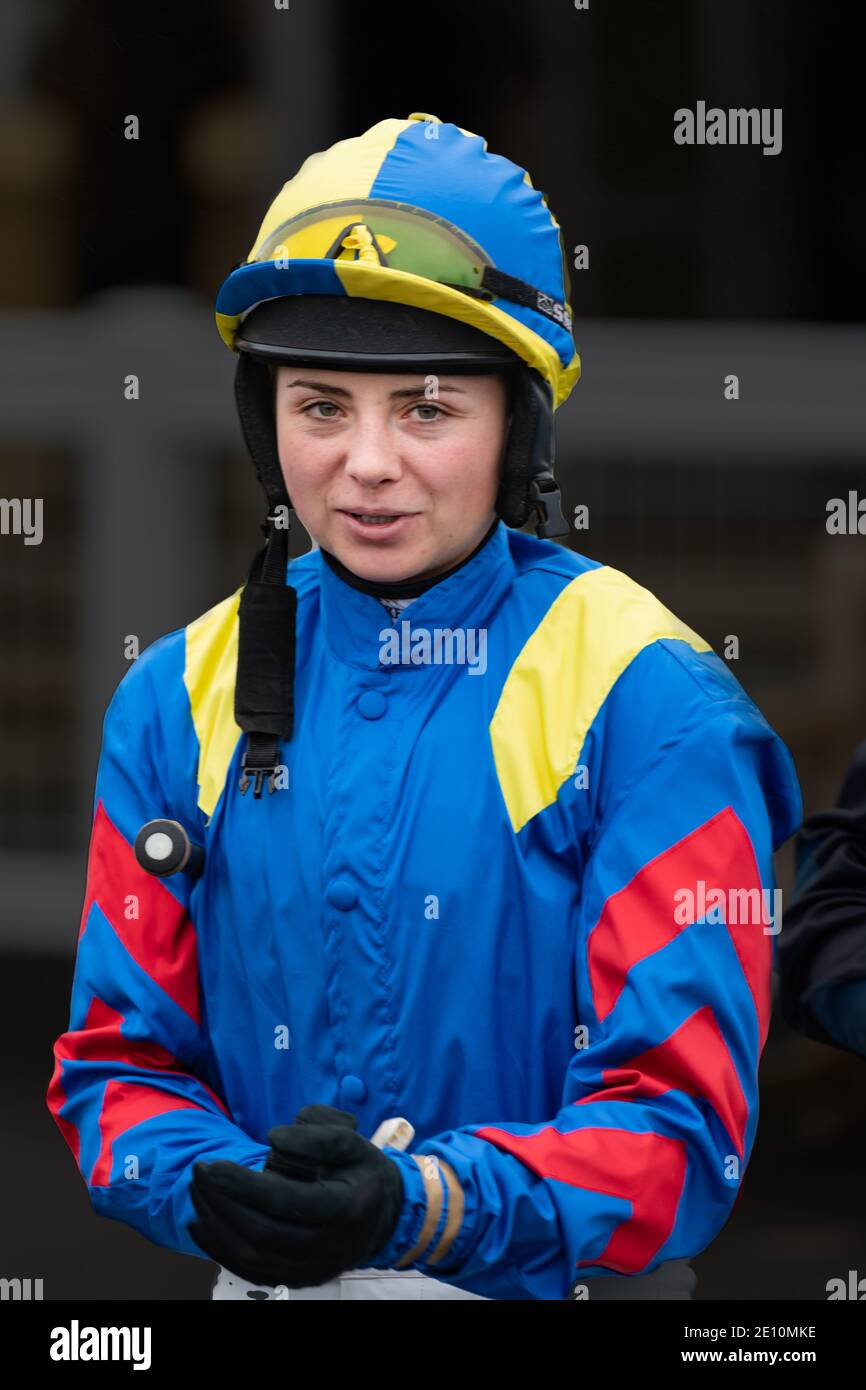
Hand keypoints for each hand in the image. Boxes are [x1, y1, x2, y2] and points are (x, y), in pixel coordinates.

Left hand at [188, 1105, 404, 1287]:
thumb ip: (316, 1135)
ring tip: (197, 1192)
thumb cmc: (363, 1172)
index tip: (211, 1164)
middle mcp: (329, 1246)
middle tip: (199, 1172)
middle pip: (261, 1232)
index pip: (284, 1200)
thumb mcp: (352, 1140)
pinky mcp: (299, 1279)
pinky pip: (251, 1270)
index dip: (242, 1184)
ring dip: (216, 1225)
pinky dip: (220, 1249)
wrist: (386, 1216)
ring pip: (251, 1256)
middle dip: (221, 1202)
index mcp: (345, 1208)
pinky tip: (201, 1223)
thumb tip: (272, 1138)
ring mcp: (313, 1269)